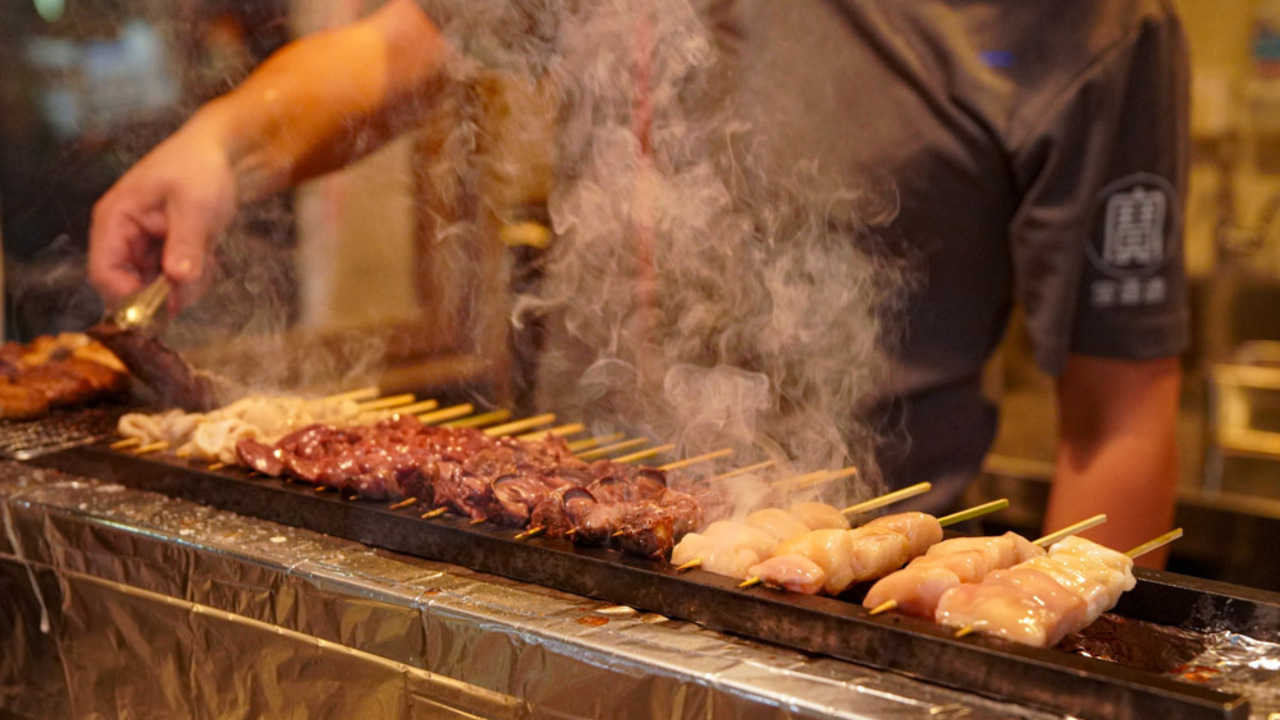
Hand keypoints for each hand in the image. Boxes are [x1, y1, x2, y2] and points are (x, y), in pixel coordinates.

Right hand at [89, 118, 237, 307]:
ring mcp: (143, 246)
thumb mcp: (195, 205)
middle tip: (196, 281)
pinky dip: (192, 278)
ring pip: (154, 288)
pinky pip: (172, 280)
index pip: (103, 273)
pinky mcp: (164, 252)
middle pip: (129, 287)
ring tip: (207, 259)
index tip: (165, 305)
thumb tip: (178, 278)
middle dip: (164, 293)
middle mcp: (122, 236)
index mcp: (114, 219)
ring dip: (183, 286)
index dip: (129, 296)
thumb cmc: (200, 168)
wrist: (223, 154)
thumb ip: (186, 243)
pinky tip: (209, 257)